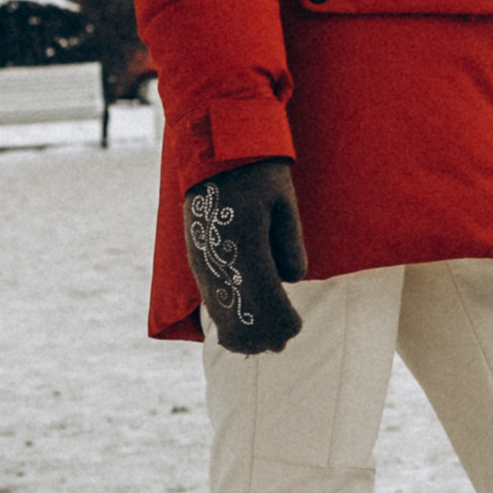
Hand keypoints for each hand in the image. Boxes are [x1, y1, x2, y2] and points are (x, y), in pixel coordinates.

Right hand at [183, 158, 308, 352]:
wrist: (216, 150)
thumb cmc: (259, 172)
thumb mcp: (284, 202)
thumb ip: (289, 244)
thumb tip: (291, 279)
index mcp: (242, 242)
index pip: (263, 297)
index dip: (279, 320)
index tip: (296, 330)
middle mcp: (216, 258)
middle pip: (238, 314)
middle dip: (262, 333)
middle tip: (285, 341)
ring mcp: (201, 262)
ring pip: (218, 314)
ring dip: (243, 332)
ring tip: (266, 342)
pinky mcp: (196, 261)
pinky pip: (209, 301)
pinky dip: (227, 320)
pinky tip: (241, 330)